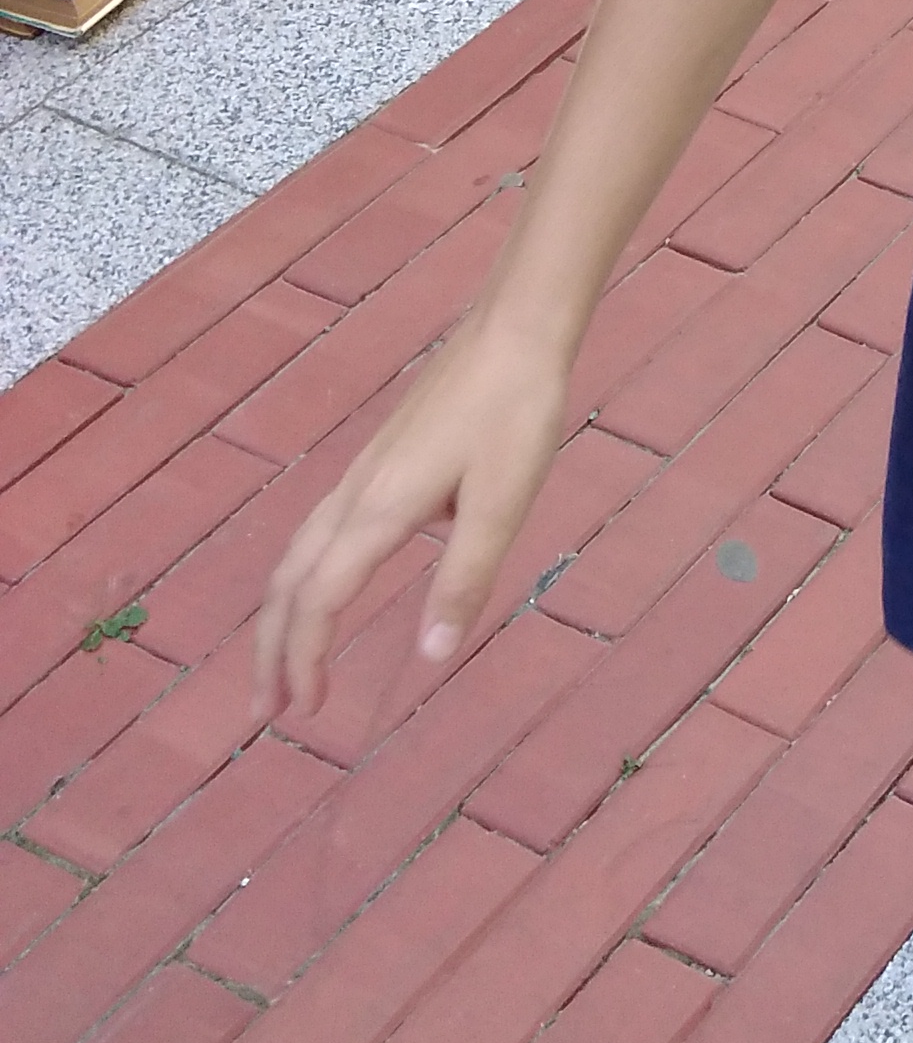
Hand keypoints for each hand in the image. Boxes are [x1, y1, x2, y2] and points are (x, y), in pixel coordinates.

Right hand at [251, 310, 574, 723]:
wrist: (514, 330)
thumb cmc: (515, 414)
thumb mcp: (503, 504)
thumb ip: (464, 580)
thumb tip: (429, 658)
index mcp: (381, 510)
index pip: (321, 600)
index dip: (306, 659)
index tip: (304, 711)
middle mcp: (356, 493)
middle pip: (288, 582)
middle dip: (271, 649)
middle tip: (267, 711)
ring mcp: (363, 472)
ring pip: (297, 553)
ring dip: (283, 613)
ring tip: (284, 662)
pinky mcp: (379, 460)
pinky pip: (319, 530)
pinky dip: (304, 575)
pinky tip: (329, 584)